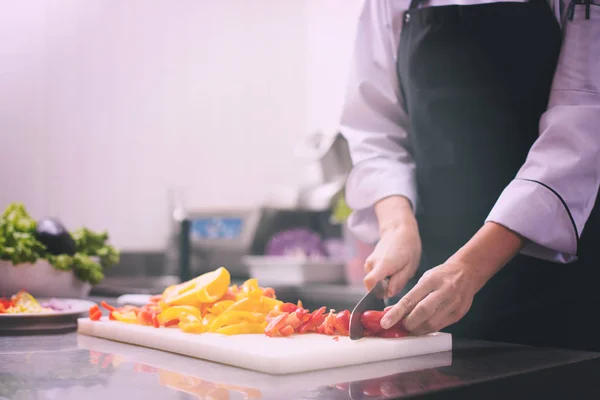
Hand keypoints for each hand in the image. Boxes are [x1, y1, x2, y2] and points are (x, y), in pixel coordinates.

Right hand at [364, 197, 421, 297]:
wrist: (399, 230)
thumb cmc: (408, 247)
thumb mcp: (410, 266)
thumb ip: (399, 281)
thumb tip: (388, 294)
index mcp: (383, 264)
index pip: (369, 282)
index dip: (374, 293)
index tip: (385, 294)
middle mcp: (372, 263)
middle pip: (372, 284)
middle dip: (383, 288)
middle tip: (398, 280)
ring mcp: (370, 261)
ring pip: (373, 279)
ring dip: (383, 281)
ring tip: (397, 272)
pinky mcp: (370, 261)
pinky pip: (374, 273)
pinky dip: (382, 275)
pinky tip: (393, 269)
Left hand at [380, 222, 525, 334]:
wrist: (467, 272)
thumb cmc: (441, 275)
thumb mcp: (424, 279)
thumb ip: (410, 296)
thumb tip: (391, 312)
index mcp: (431, 280)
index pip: (410, 300)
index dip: (396, 313)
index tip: (385, 322)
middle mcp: (443, 292)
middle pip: (422, 313)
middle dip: (407, 323)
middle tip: (399, 326)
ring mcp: (453, 304)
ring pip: (431, 324)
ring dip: (417, 329)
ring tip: (409, 328)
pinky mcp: (459, 314)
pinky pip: (440, 326)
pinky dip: (428, 329)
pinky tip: (421, 328)